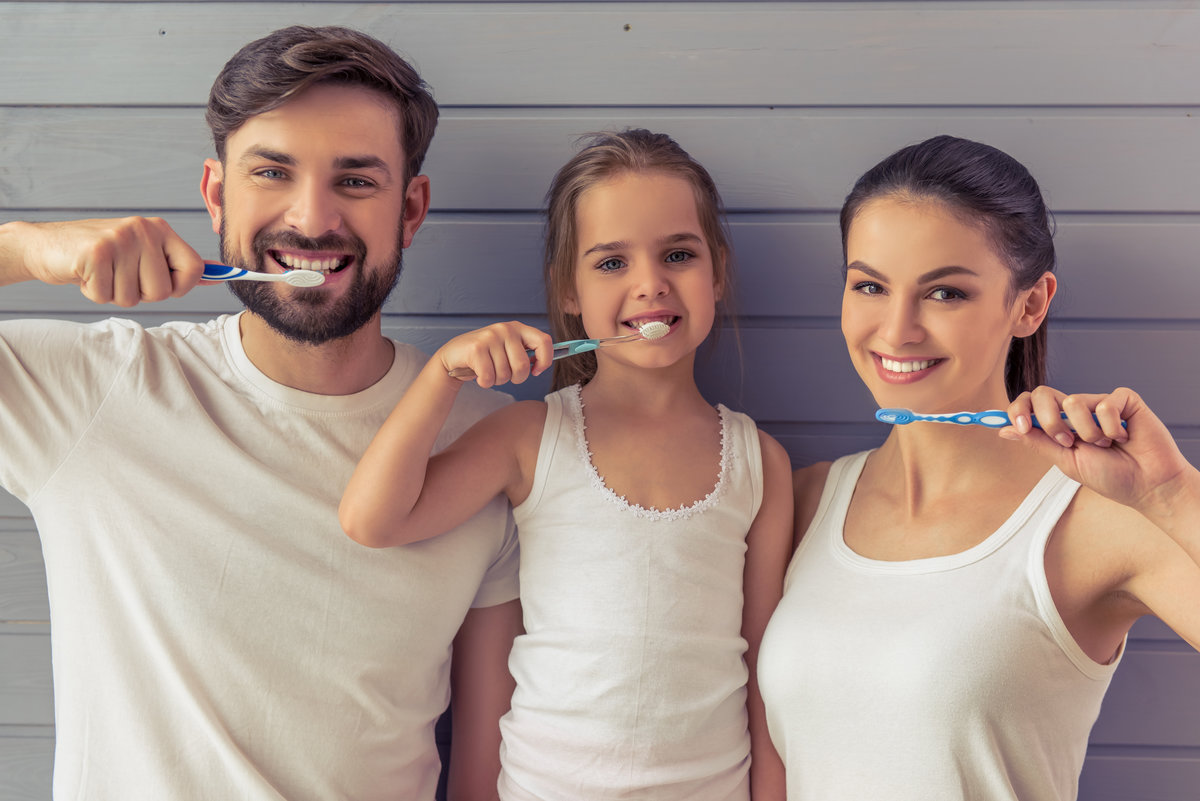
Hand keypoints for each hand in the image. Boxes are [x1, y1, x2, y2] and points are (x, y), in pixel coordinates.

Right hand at [0, 217, 204, 305]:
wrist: (46, 246)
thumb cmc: (101, 256)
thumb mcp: (142, 253)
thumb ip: (175, 264)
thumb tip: (219, 276)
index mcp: (159, 229)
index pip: (194, 269)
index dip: (179, 287)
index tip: (161, 284)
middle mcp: (143, 230)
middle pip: (162, 292)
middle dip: (140, 294)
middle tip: (119, 275)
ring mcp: (119, 239)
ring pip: (133, 298)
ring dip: (114, 293)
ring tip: (102, 272)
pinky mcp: (96, 253)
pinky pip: (107, 296)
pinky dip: (94, 293)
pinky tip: (86, 274)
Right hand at [437, 321, 552, 388]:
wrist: (454, 356)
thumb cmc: (485, 356)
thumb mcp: (508, 350)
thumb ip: (525, 354)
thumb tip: (541, 365)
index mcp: (518, 328)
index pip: (544, 341)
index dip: (545, 360)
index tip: (536, 371)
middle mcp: (505, 329)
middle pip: (523, 366)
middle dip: (515, 378)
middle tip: (503, 374)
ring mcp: (490, 337)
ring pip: (505, 374)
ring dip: (497, 380)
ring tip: (488, 370)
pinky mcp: (476, 348)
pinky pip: (489, 377)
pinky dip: (484, 382)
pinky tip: (478, 374)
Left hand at [1001, 385, 1193, 513]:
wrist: (1146, 485)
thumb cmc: (1109, 476)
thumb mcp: (1066, 461)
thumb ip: (1037, 442)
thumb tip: (1004, 430)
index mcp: (1058, 424)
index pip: (1029, 404)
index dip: (1017, 409)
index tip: (1017, 424)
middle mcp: (1076, 410)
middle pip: (1044, 393)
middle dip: (1049, 421)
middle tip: (1067, 442)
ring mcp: (1099, 403)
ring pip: (1073, 401)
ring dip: (1087, 432)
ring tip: (1104, 445)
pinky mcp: (1124, 400)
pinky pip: (1105, 403)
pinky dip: (1111, 426)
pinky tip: (1124, 437)